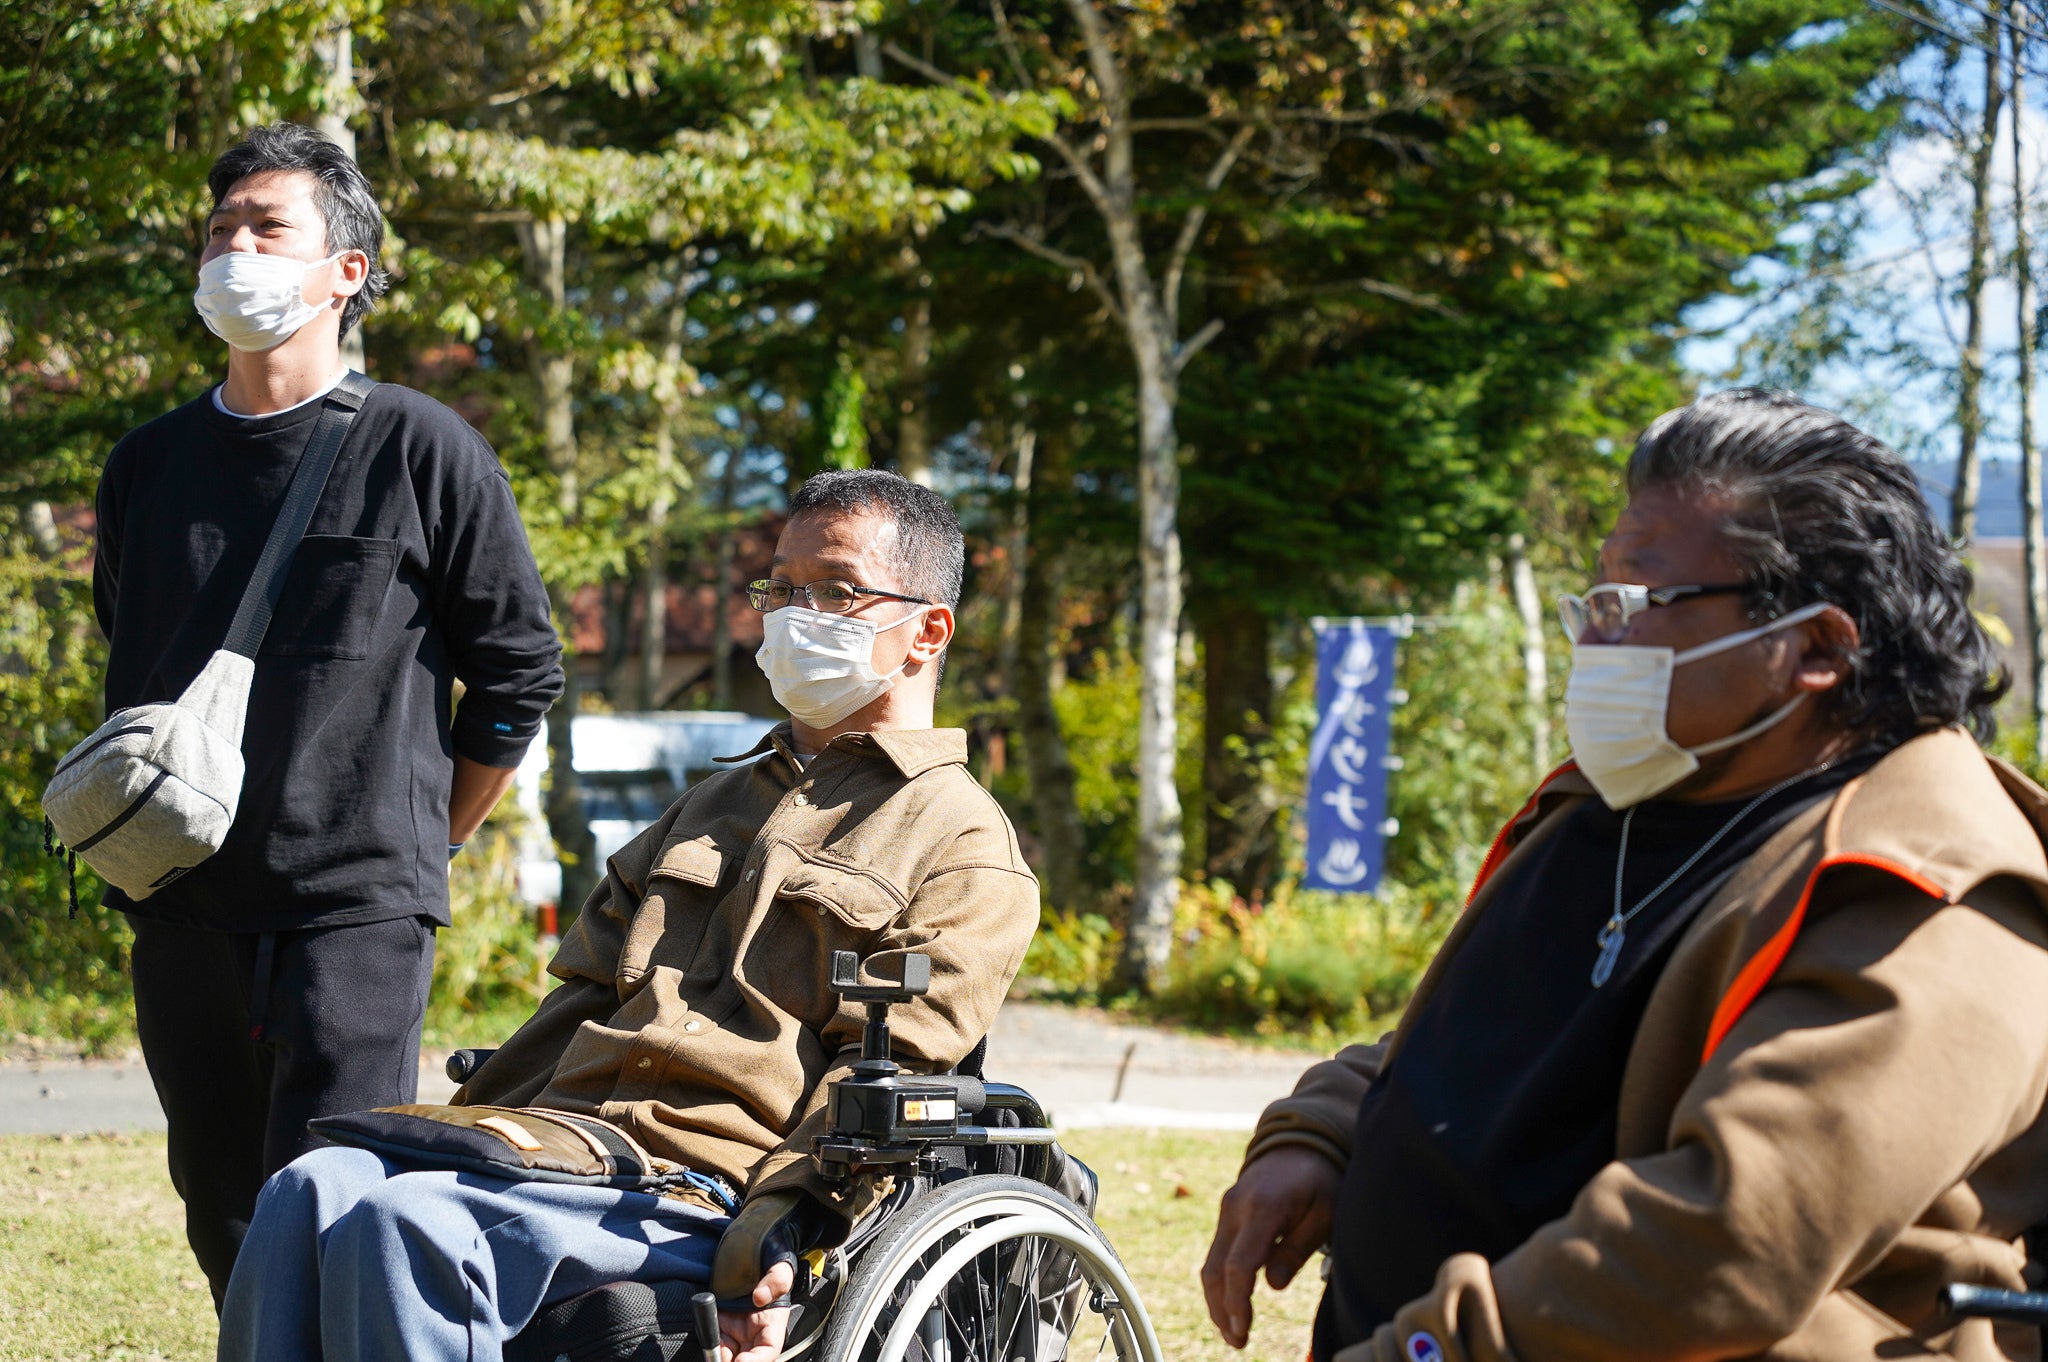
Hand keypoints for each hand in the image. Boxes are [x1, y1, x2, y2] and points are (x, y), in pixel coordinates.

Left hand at [716, 1259, 794, 1361]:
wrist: (748, 1246)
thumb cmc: (769, 1257)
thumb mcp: (780, 1263)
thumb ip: (776, 1279)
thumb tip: (761, 1297)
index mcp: (773, 1321)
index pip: (769, 1350)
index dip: (757, 1360)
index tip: (743, 1360)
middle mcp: (755, 1330)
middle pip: (747, 1358)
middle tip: (719, 1359)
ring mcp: (736, 1329)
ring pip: (728, 1355)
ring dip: (719, 1358)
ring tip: (713, 1355)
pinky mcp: (719, 1324)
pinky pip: (714, 1343)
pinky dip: (710, 1348)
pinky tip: (708, 1346)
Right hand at [1200, 1146, 1342, 1348]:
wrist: (1301, 1144)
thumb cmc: (1320, 1181)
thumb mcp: (1325, 1214)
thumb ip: (1297, 1249)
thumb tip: (1273, 1286)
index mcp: (1263, 1208)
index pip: (1239, 1265)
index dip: (1238, 1302)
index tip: (1242, 1330)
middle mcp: (1236, 1208)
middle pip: (1216, 1268)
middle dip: (1222, 1310)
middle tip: (1237, 1342)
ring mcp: (1228, 1210)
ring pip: (1211, 1263)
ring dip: (1217, 1300)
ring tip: (1232, 1332)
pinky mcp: (1228, 1214)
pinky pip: (1217, 1253)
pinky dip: (1221, 1282)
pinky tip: (1232, 1305)